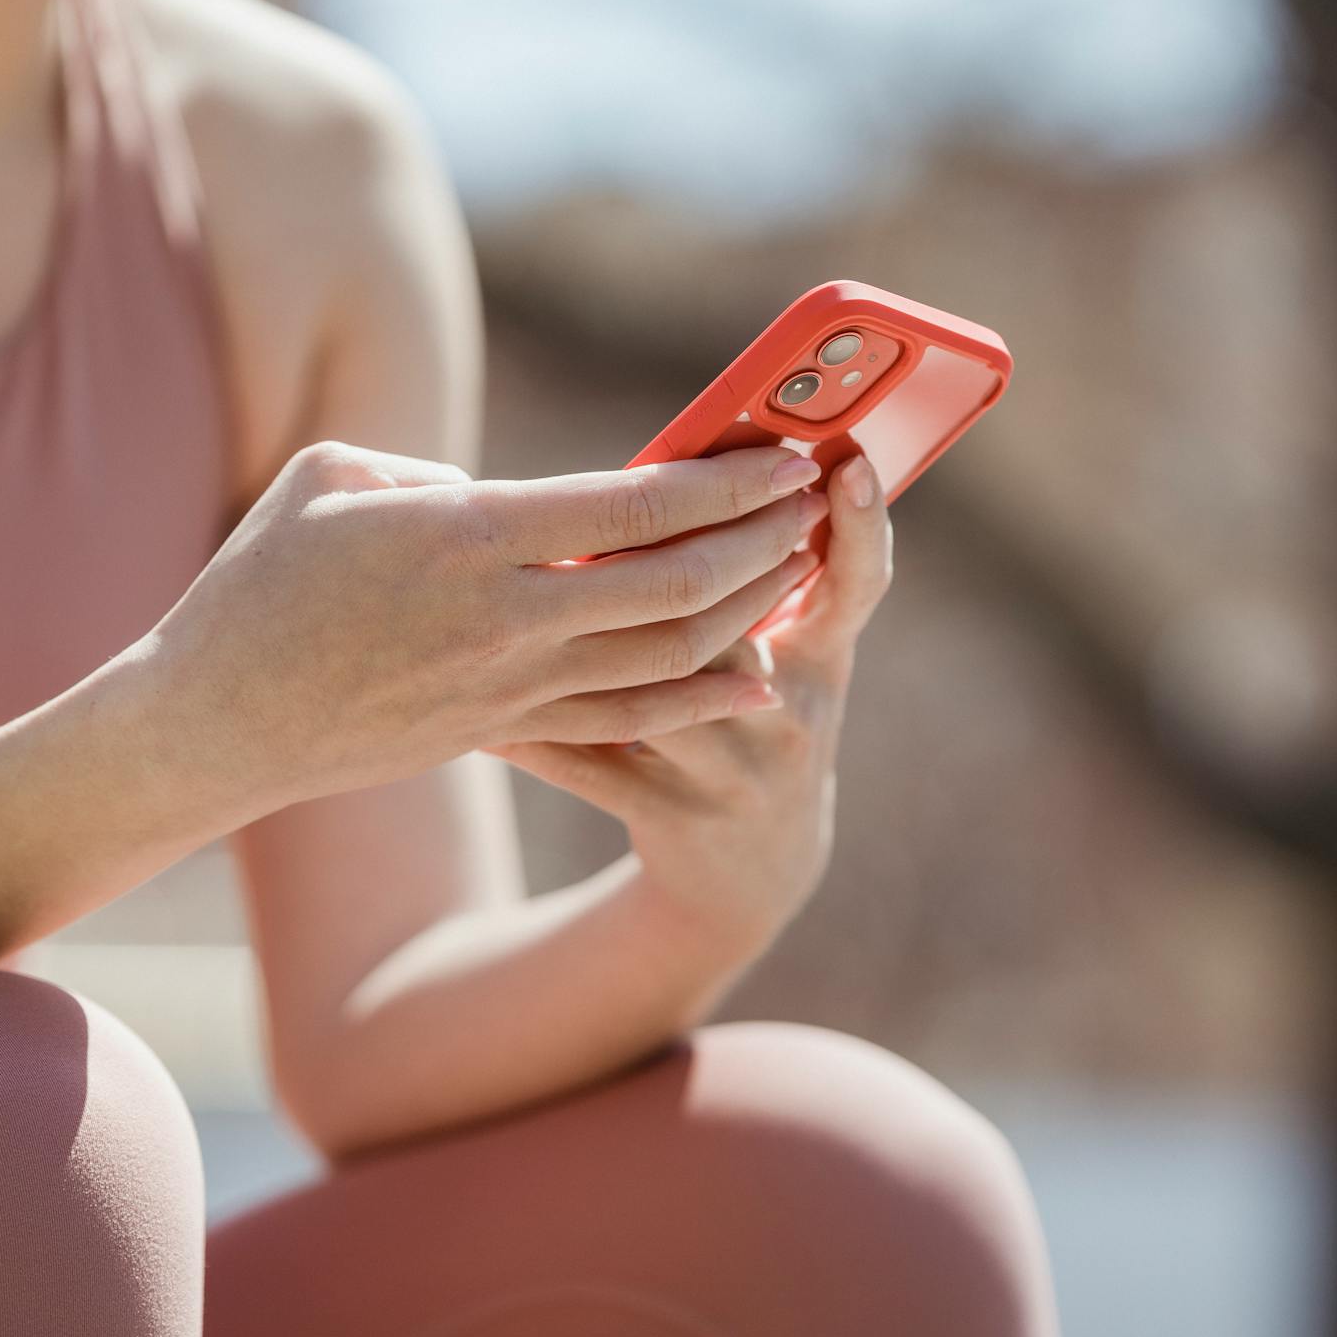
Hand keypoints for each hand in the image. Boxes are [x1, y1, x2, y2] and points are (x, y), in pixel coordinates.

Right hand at [118, 439, 831, 813]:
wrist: (218, 723)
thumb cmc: (258, 583)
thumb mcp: (329, 480)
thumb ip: (431, 468)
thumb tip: (504, 496)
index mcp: (464, 534)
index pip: (630, 505)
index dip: (721, 481)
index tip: (779, 454)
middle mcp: (503, 616)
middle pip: (674, 582)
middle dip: (760, 538)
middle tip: (814, 500)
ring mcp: (509, 684)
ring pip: (665, 653)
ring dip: (747, 608)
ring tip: (799, 564)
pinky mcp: (503, 730)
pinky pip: (627, 716)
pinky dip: (701, 695)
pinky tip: (756, 674)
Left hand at [489, 452, 892, 954]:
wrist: (755, 875)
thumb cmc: (760, 728)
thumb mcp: (789, 659)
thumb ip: (754, 582)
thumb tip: (689, 474)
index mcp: (824, 660)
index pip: (857, 582)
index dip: (862, 523)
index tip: (847, 461)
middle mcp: (792, 716)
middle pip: (736, 627)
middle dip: (684, 565)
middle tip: (631, 502)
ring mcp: (734, 773)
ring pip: (661, 691)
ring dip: (590, 635)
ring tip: (532, 581)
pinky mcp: (672, 815)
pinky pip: (588, 764)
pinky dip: (528, 733)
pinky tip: (474, 706)